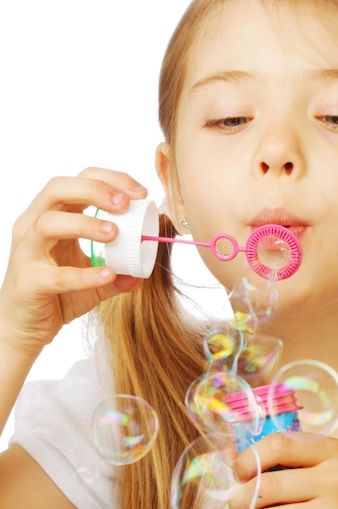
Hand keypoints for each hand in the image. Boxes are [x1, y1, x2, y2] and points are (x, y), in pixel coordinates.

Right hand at [0, 167, 146, 356]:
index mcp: (52, 216)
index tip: (140, 193)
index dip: (109, 180)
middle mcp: (33, 227)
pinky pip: (56, 275)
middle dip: (94, 190)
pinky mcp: (28, 283)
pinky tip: (108, 274)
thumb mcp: (94, 282)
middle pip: (57, 190)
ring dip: (85, 223)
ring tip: (115, 234)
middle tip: (125, 203)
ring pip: (48, 223)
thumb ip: (119, 276)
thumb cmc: (56, 295)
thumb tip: (143, 273)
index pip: (78, 181)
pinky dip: (84, 274)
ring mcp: (27, 253)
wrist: (24, 328)